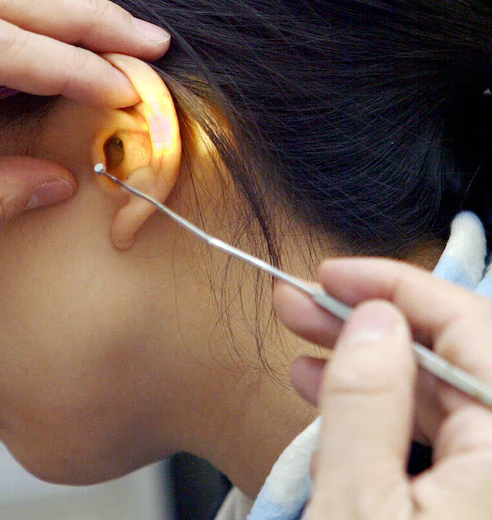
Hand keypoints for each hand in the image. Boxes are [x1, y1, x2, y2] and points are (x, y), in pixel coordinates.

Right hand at [273, 258, 491, 519]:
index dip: (395, 287)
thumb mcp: (358, 507)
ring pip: (441, 399)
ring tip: (302, 358)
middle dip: (367, 326)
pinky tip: (331, 414)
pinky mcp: (476, 506)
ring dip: (366, 372)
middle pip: (453, 358)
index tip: (329, 276)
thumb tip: (371, 320)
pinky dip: (382, 419)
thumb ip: (366, 406)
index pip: (471, 326)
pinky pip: (440, 443)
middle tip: (299, 306)